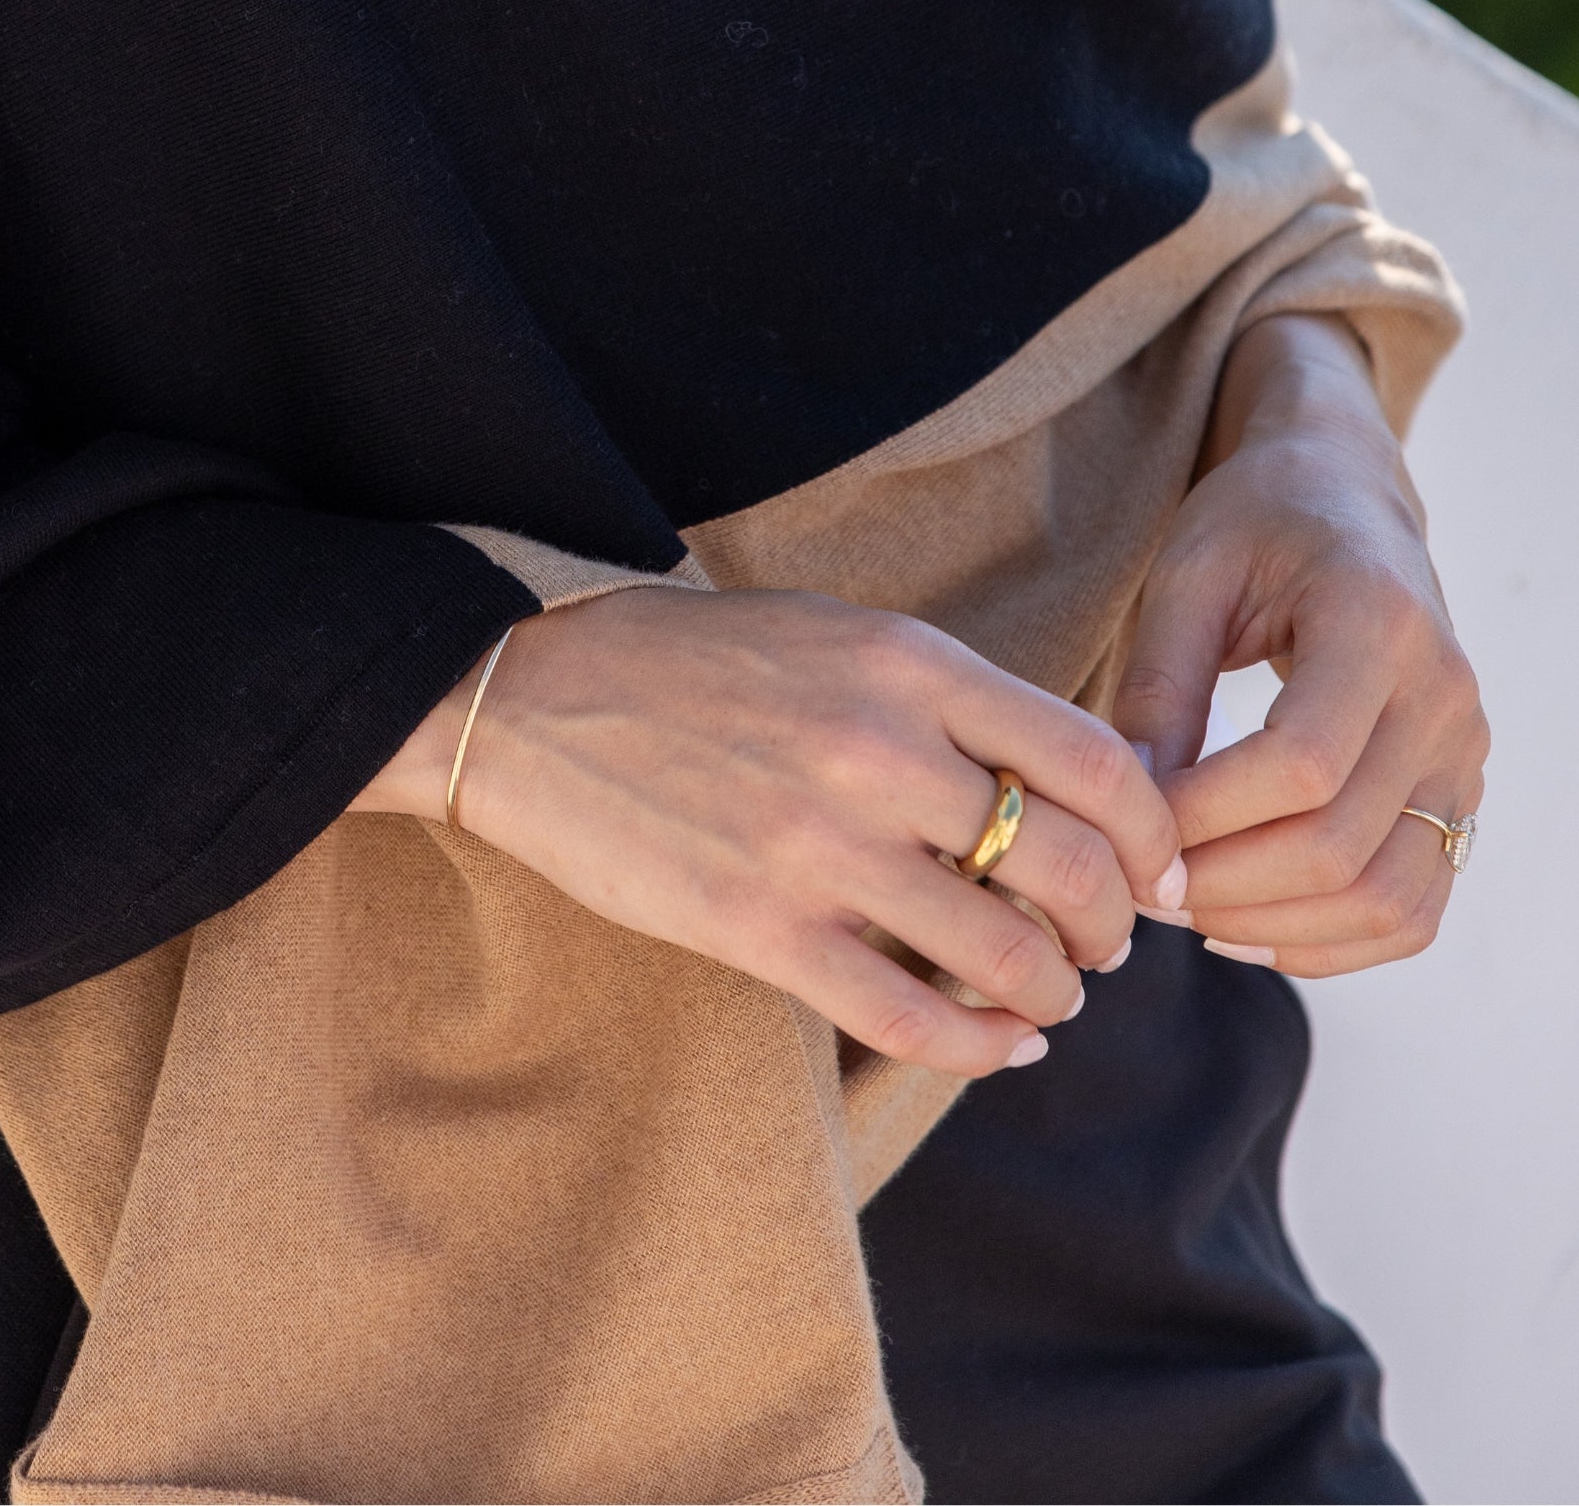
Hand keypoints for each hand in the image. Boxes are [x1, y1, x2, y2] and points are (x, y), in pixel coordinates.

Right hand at [355, 585, 1184, 1077]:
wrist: (532, 695)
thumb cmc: (693, 663)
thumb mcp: (835, 637)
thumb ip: (944, 701)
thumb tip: (1064, 792)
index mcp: (907, 662)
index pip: (1096, 762)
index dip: (1151, 834)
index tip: (1153, 869)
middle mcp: (880, 749)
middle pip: (1070, 869)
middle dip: (1110, 926)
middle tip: (1101, 944)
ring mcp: (820, 846)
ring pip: (1007, 956)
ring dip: (1052, 992)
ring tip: (1045, 992)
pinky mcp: (760, 929)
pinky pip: (913, 1019)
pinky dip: (980, 1047)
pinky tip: (997, 1043)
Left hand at [1114, 314, 1487, 978]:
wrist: (1344, 495)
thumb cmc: (1257, 521)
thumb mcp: (1189, 572)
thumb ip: (1161, 684)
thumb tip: (1133, 808)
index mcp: (1378, 620)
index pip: (1304, 764)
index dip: (1209, 815)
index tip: (1132, 828)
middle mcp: (1442, 696)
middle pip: (1345, 845)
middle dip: (1228, 884)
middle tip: (1141, 886)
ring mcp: (1462, 753)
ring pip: (1390, 898)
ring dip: (1278, 927)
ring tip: (1187, 911)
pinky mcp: (1457, 794)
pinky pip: (1416, 908)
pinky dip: (1335, 941)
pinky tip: (1250, 926)